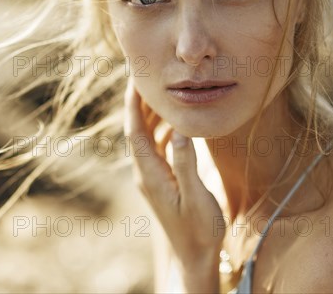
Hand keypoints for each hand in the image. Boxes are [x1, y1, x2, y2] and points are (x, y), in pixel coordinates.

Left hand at [124, 79, 225, 291]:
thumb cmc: (199, 230)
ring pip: (144, 138)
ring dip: (149, 114)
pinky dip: (159, 130)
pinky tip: (172, 122)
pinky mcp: (159, 181)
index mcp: (150, 174)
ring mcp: (150, 177)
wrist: (194, 257)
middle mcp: (145, 173)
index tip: (135, 77)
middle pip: (136, 130)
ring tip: (162, 92)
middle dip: (138, 102)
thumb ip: (187, 164)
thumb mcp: (196, 198)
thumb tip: (178, 131)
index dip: (133, 102)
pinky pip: (154, 148)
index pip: (135, 130)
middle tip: (147, 75)